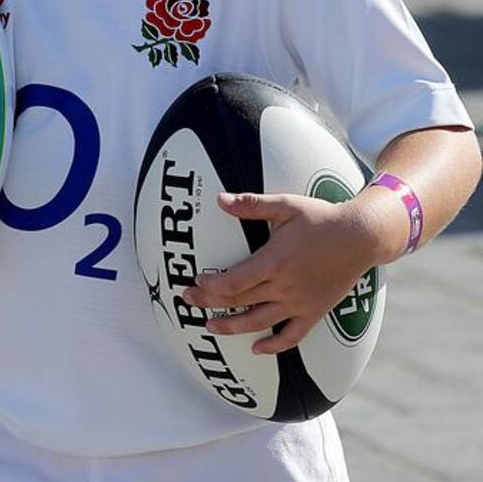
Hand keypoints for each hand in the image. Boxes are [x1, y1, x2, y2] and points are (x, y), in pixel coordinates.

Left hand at [183, 191, 376, 355]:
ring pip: (259, 323)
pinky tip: (256, 348)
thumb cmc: (321, 218)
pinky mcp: (314, 313)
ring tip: (211, 327)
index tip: (195, 281)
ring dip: (232, 327)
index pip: (234, 282)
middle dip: (210, 303)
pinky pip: (291, 337)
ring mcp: (300, 303)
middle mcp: (285, 287)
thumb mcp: (286, 205)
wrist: (360, 237)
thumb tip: (220, 199)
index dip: (211, 286)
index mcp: (274, 261)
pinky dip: (273, 346)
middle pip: (240, 302)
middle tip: (188, 300)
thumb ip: (252, 205)